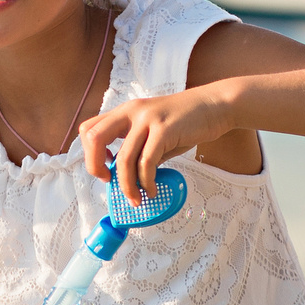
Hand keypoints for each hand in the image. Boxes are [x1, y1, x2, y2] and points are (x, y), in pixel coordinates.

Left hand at [79, 83, 235, 205]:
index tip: (105, 169)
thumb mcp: (154, 132)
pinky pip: (146, 163)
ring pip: (123, 159)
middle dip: (95, 166)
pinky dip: (146, 182)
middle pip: (94, 138)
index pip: (88, 128)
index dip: (90, 153)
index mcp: (125, 112)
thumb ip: (138, 150)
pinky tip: (153, 190)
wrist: (215, 105)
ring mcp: (147, 119)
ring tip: (136, 199)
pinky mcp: (164, 129)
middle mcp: (131, 112)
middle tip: (108, 183)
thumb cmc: (185, 121)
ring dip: (127, 185)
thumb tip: (126, 179)